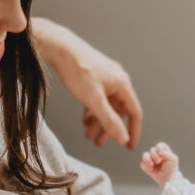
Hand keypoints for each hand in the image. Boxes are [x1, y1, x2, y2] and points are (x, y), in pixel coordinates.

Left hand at [32, 18, 141, 149]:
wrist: (60, 48)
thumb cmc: (77, 69)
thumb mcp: (94, 100)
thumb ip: (109, 120)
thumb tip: (123, 138)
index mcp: (122, 85)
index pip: (134, 113)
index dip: (133, 131)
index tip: (129, 146)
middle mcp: (117, 80)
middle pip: (118, 111)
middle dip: (109, 128)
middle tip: (99, 142)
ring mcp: (106, 78)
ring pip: (107, 105)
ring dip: (98, 121)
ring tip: (88, 133)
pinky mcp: (95, 76)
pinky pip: (99, 98)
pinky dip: (93, 110)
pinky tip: (85, 118)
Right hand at [140, 142, 180, 187]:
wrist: (168, 179)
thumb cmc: (171, 168)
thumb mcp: (173, 159)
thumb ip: (166, 154)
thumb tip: (159, 152)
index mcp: (164, 150)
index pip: (160, 145)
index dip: (159, 148)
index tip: (161, 153)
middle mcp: (157, 154)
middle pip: (152, 150)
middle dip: (154, 155)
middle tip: (158, 161)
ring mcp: (151, 159)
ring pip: (145, 155)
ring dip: (147, 159)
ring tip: (152, 165)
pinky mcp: (146, 166)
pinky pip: (142, 164)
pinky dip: (146, 166)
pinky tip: (151, 170)